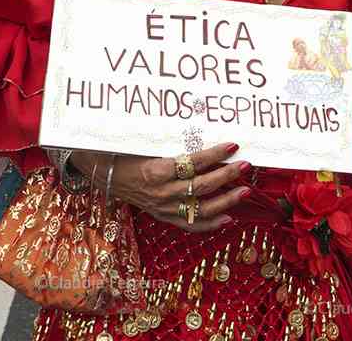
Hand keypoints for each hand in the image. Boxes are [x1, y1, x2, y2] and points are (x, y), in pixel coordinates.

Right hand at [72, 143, 249, 233]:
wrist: (105, 172)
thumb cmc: (126, 151)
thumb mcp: (145, 141)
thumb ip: (171, 139)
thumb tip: (199, 127)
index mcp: (156, 170)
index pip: (193, 163)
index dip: (215, 154)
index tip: (233, 145)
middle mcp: (162, 192)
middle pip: (202, 186)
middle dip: (227, 176)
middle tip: (246, 166)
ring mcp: (164, 207)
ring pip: (201, 208)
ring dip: (226, 200)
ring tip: (246, 191)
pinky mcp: (164, 216)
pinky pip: (190, 224)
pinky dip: (211, 224)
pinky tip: (229, 218)